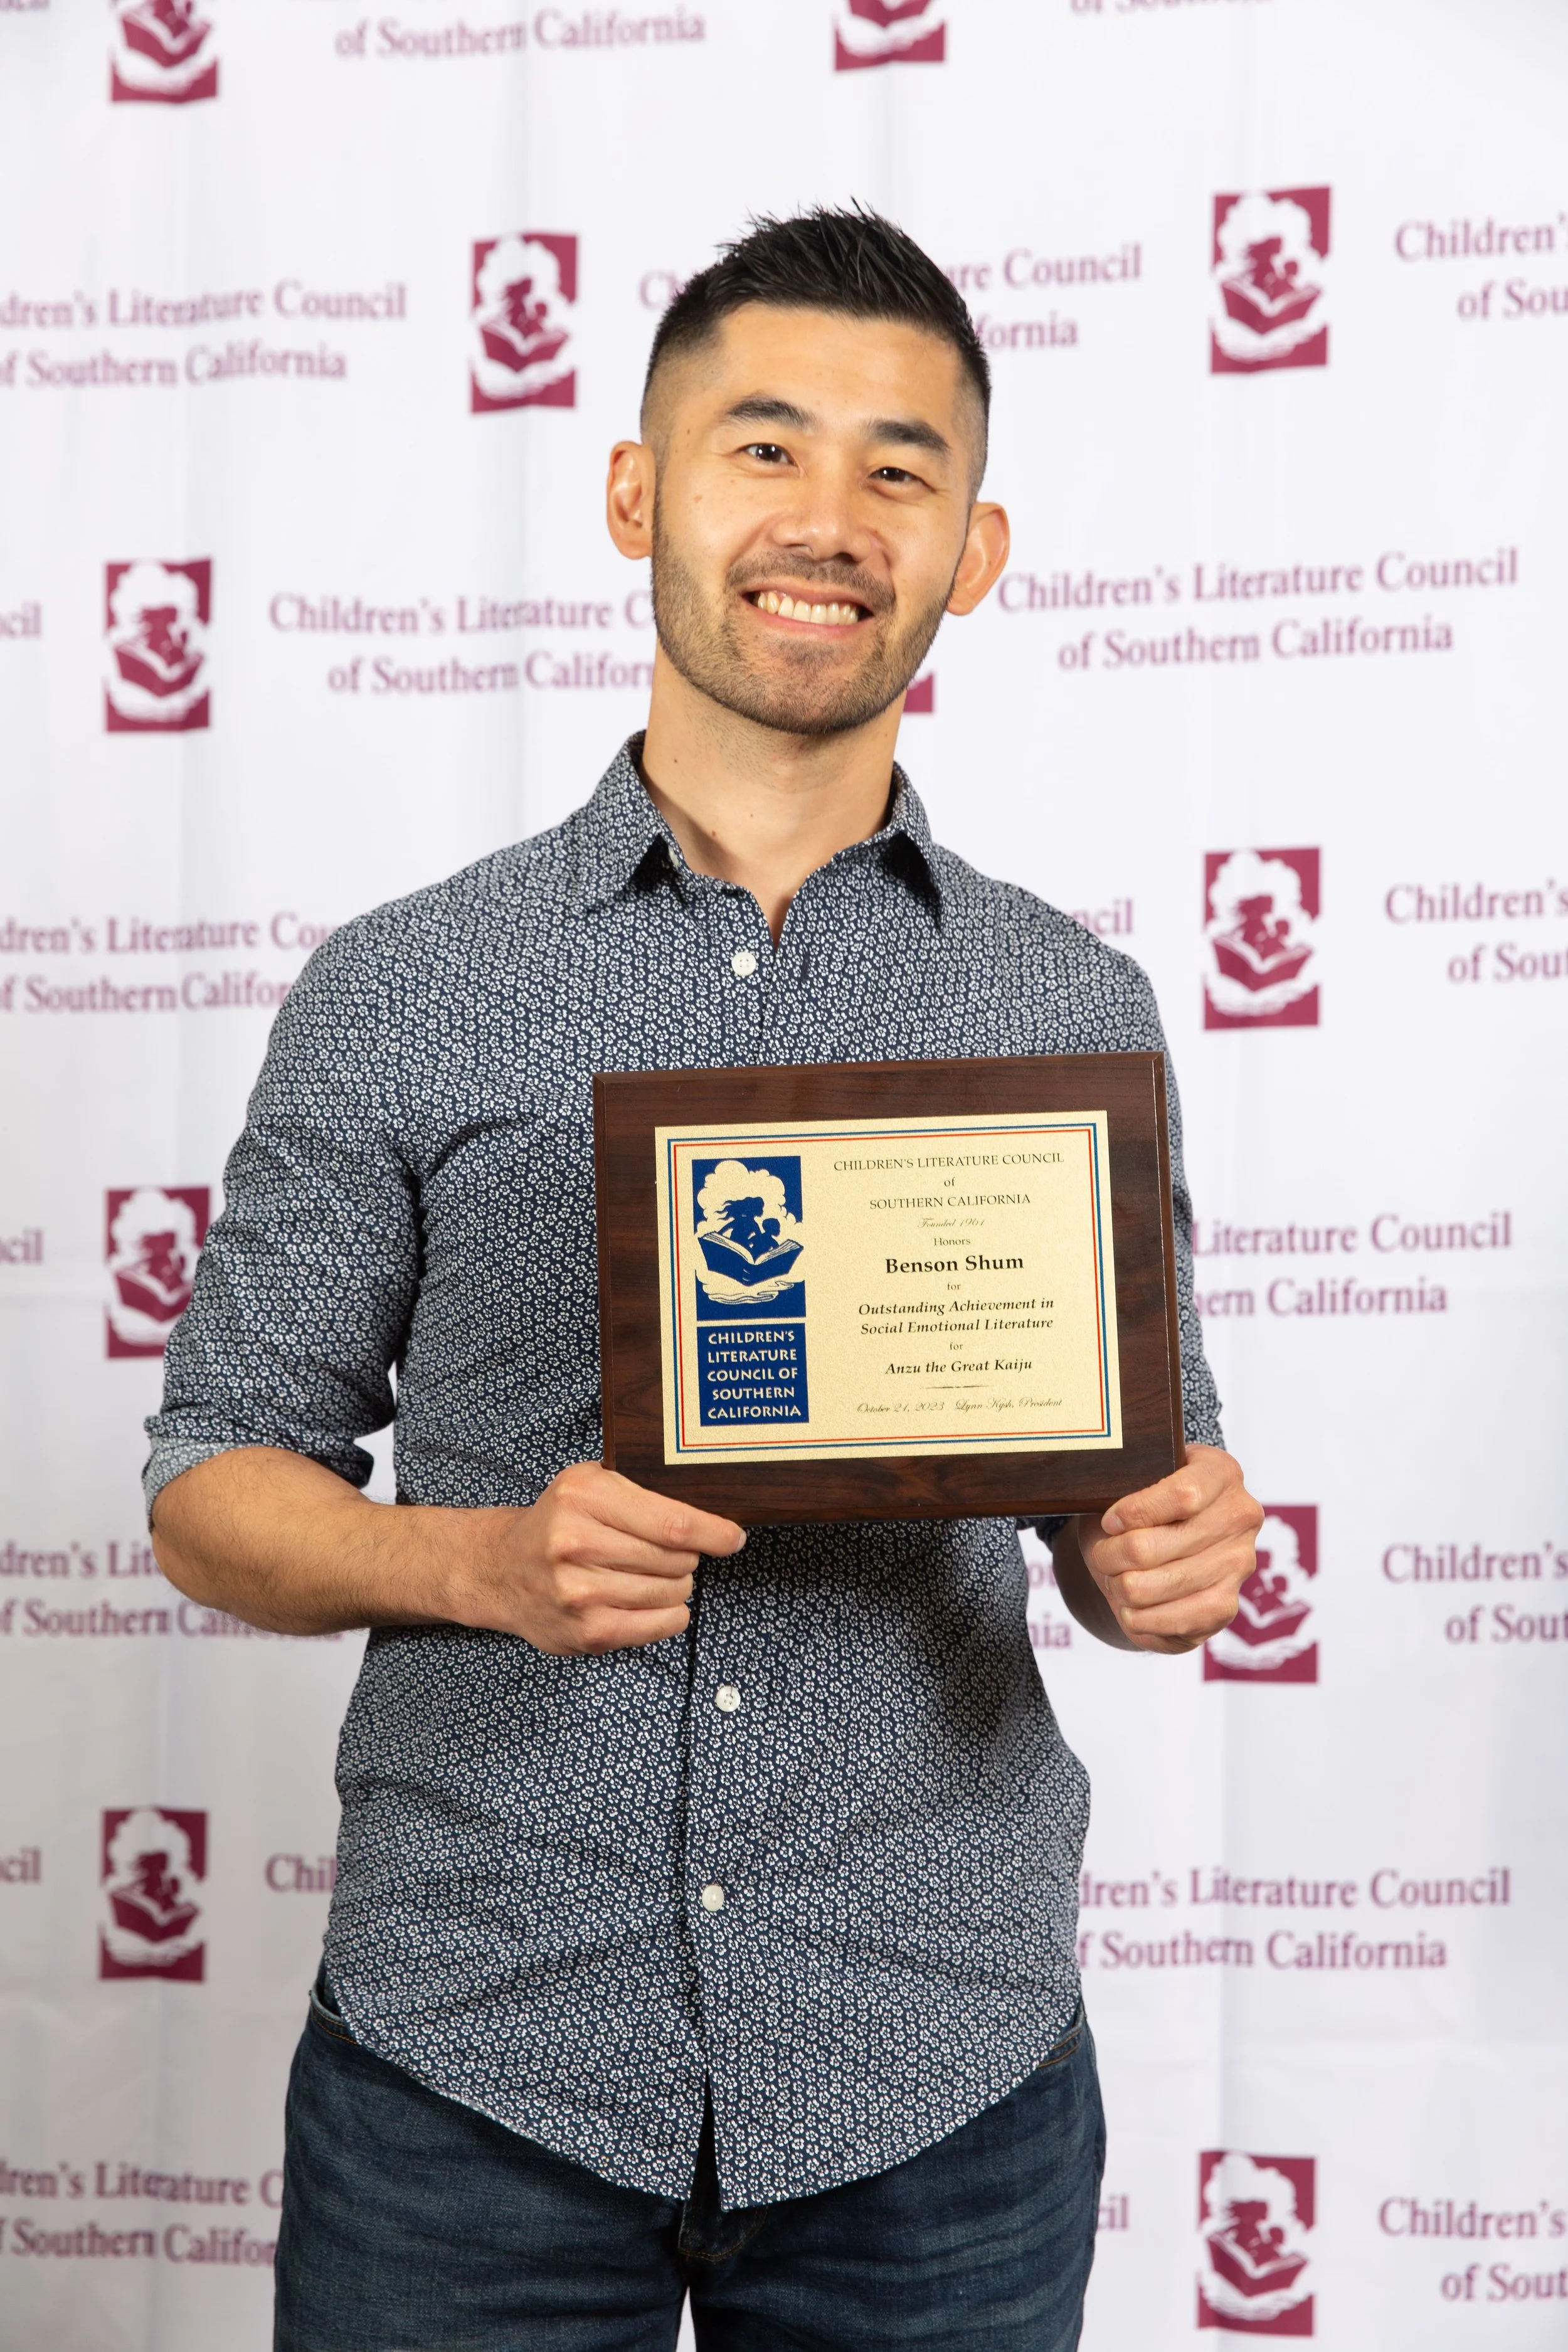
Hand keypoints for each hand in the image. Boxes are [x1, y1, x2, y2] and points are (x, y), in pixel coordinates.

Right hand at [457, 1462, 745, 1656]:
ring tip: (651, 1575)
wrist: (502, 1570)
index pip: (673, 1523)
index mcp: (583, 1496)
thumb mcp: (588, 1483)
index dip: (714, 1533)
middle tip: (669, 1553)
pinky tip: (652, 1602)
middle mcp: (576, 1542)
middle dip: (686, 1556)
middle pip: (677, 1559)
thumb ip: (641, 1490)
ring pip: (672, 1592)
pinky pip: (660, 1625)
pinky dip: (669, 1614)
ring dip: (675, 1584)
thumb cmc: (556, 1523)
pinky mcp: (587, 1631)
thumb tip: (710, 1514)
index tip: (733, 1537)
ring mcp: (580, 1592)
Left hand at [1072, 1445, 1261, 1654]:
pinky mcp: (1226, 1607)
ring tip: (1114, 1578)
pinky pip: (1169, 1622)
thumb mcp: (1137, 1478)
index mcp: (1221, 1473)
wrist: (1169, 1538)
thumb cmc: (1147, 1504)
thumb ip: (1126, 1487)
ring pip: (1151, 1588)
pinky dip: (1136, 1619)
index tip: (1108, 1521)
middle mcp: (1239, 1518)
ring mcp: (1237, 1564)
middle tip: (1101, 1555)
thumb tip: (1108, 1523)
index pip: (1182, 1495)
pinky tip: (1129, 1608)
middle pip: (1151, 1547)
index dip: (1133, 1512)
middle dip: (1110, 1555)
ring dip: (1119, 1587)